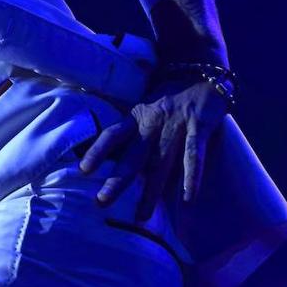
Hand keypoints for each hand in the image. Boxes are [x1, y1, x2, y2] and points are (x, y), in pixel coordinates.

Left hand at [77, 77, 227, 220]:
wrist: (204, 71)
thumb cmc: (172, 94)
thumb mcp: (147, 105)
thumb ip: (135, 126)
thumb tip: (114, 150)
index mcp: (137, 116)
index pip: (112, 134)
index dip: (98, 150)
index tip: (83, 170)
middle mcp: (153, 122)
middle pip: (133, 156)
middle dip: (117, 180)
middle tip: (102, 202)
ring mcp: (176, 125)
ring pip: (161, 162)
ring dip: (151, 190)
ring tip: (142, 215)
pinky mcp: (200, 126)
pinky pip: (194, 155)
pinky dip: (192, 176)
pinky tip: (188, 198)